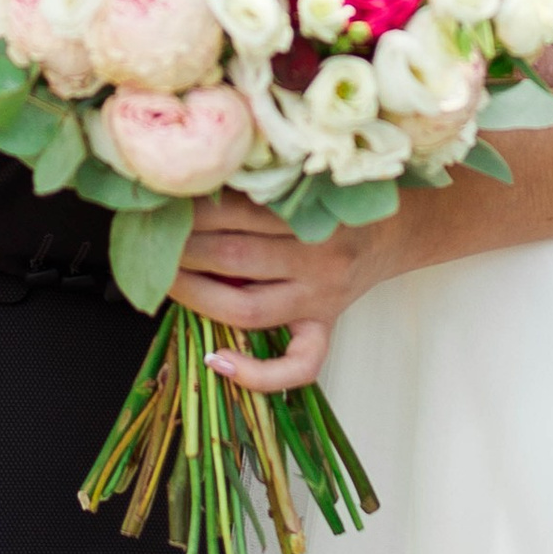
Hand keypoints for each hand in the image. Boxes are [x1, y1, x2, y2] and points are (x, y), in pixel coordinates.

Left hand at [172, 187, 407, 393]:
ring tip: (163, 281)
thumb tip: (192, 191)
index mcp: (312, 213)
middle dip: (183, 250)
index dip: (191, 212)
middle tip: (150, 242)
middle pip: (234, 258)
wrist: (402, 225)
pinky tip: (217, 361)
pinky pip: (297, 366)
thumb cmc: (342, 198)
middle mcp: (318, 259)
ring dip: (196, 296)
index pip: (236, 213)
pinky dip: (256, 373)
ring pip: (248, 308)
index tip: (161, 206)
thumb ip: (261, 187)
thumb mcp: (309, 180)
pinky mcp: (326, 329)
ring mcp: (322, 300)